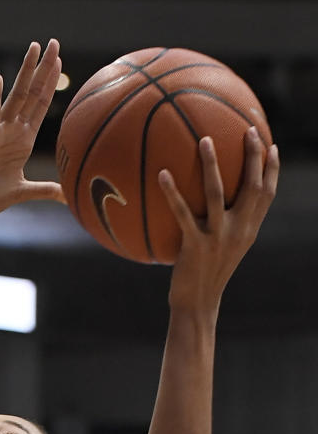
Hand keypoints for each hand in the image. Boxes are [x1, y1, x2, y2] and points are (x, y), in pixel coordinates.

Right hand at [0, 40, 64, 219]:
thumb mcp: (22, 191)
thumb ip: (43, 190)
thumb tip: (67, 196)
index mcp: (23, 140)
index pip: (40, 105)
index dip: (50, 84)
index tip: (59, 62)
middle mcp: (12, 131)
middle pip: (32, 94)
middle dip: (43, 69)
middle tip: (54, 43)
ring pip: (15, 97)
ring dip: (26, 72)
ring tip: (34, 48)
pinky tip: (0, 80)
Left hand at [161, 128, 278, 318]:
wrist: (197, 304)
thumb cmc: (206, 274)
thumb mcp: (223, 249)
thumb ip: (227, 225)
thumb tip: (215, 201)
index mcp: (249, 230)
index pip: (267, 194)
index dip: (272, 169)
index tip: (272, 145)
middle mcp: (239, 231)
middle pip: (253, 186)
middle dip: (253, 156)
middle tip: (249, 129)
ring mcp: (217, 238)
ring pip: (217, 193)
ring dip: (212, 164)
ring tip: (205, 140)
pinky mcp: (195, 246)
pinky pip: (182, 213)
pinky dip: (172, 192)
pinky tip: (162, 174)